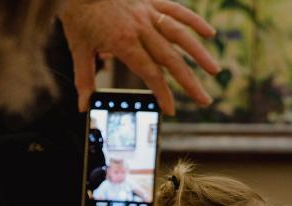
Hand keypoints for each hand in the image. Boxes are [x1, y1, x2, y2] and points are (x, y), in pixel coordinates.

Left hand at [59, 0, 221, 113]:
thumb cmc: (78, 11)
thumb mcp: (77, 45)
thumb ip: (84, 77)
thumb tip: (82, 105)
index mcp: (123, 41)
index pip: (149, 73)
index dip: (162, 93)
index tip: (170, 110)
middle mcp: (140, 28)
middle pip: (170, 59)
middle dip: (189, 82)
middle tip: (204, 100)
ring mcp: (148, 12)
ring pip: (180, 35)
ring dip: (199, 53)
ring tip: (214, 70)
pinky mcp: (152, 0)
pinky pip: (177, 10)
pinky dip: (194, 21)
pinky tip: (210, 34)